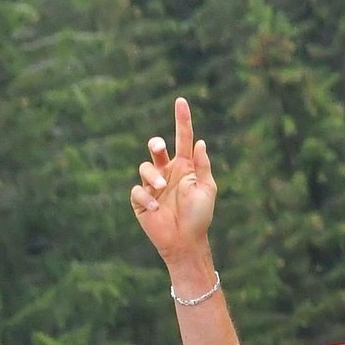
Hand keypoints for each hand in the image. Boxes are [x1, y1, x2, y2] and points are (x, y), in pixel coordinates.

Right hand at [130, 98, 216, 271]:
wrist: (186, 243)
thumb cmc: (199, 217)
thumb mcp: (206, 190)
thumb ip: (202, 167)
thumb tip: (200, 142)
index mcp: (184, 168)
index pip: (182, 139)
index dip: (182, 120)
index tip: (181, 101)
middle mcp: (167, 173)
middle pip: (156, 148)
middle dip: (155, 145)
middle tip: (159, 148)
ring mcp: (153, 186)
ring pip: (144, 167)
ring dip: (152, 175)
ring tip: (162, 187)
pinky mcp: (141, 201)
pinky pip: (137, 190)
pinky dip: (146, 196)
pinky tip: (156, 208)